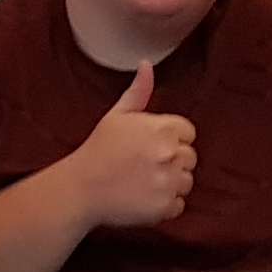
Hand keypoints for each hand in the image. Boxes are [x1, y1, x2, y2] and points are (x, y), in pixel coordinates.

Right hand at [53, 62, 195, 227]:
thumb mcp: (117, 115)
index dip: (171, 139)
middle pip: (190, 157)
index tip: (151, 147)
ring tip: (144, 182)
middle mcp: (171, 154)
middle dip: (172, 161)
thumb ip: (138, 91)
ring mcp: (169, 182)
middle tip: (145, 166)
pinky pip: (179, 205)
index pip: (188, 133)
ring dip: (170, 184)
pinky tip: (144, 198)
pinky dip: (165, 205)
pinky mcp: (165, 207)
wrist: (81, 188)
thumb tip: (146, 65)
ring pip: (186, 182)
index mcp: (163, 128)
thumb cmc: (98, 150)